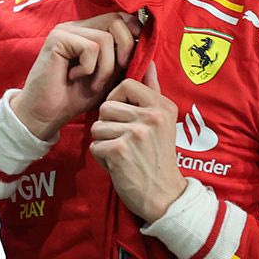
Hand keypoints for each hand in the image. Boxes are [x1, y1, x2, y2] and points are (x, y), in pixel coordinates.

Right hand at [10, 12, 140, 139]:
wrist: (46, 113)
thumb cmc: (75, 97)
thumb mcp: (108, 77)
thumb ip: (124, 60)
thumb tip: (146, 43)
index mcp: (89, 31)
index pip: (121, 17)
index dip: (133, 34)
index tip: (131, 61)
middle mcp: (78, 26)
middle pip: (117, 20)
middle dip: (124, 50)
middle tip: (114, 74)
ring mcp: (66, 30)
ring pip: (105, 39)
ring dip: (105, 68)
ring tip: (92, 83)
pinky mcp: (57, 38)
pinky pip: (90, 48)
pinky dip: (89, 68)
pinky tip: (74, 77)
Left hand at [89, 63, 186, 221]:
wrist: (164, 195)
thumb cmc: (159, 157)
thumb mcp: (163, 121)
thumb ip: (153, 91)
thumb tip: (148, 62)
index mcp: (162, 106)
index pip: (125, 84)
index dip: (116, 99)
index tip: (123, 115)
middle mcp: (151, 117)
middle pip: (106, 107)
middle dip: (108, 125)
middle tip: (123, 141)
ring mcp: (135, 134)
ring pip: (98, 127)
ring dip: (104, 142)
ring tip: (122, 153)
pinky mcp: (119, 151)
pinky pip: (94, 145)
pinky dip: (101, 158)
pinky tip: (117, 164)